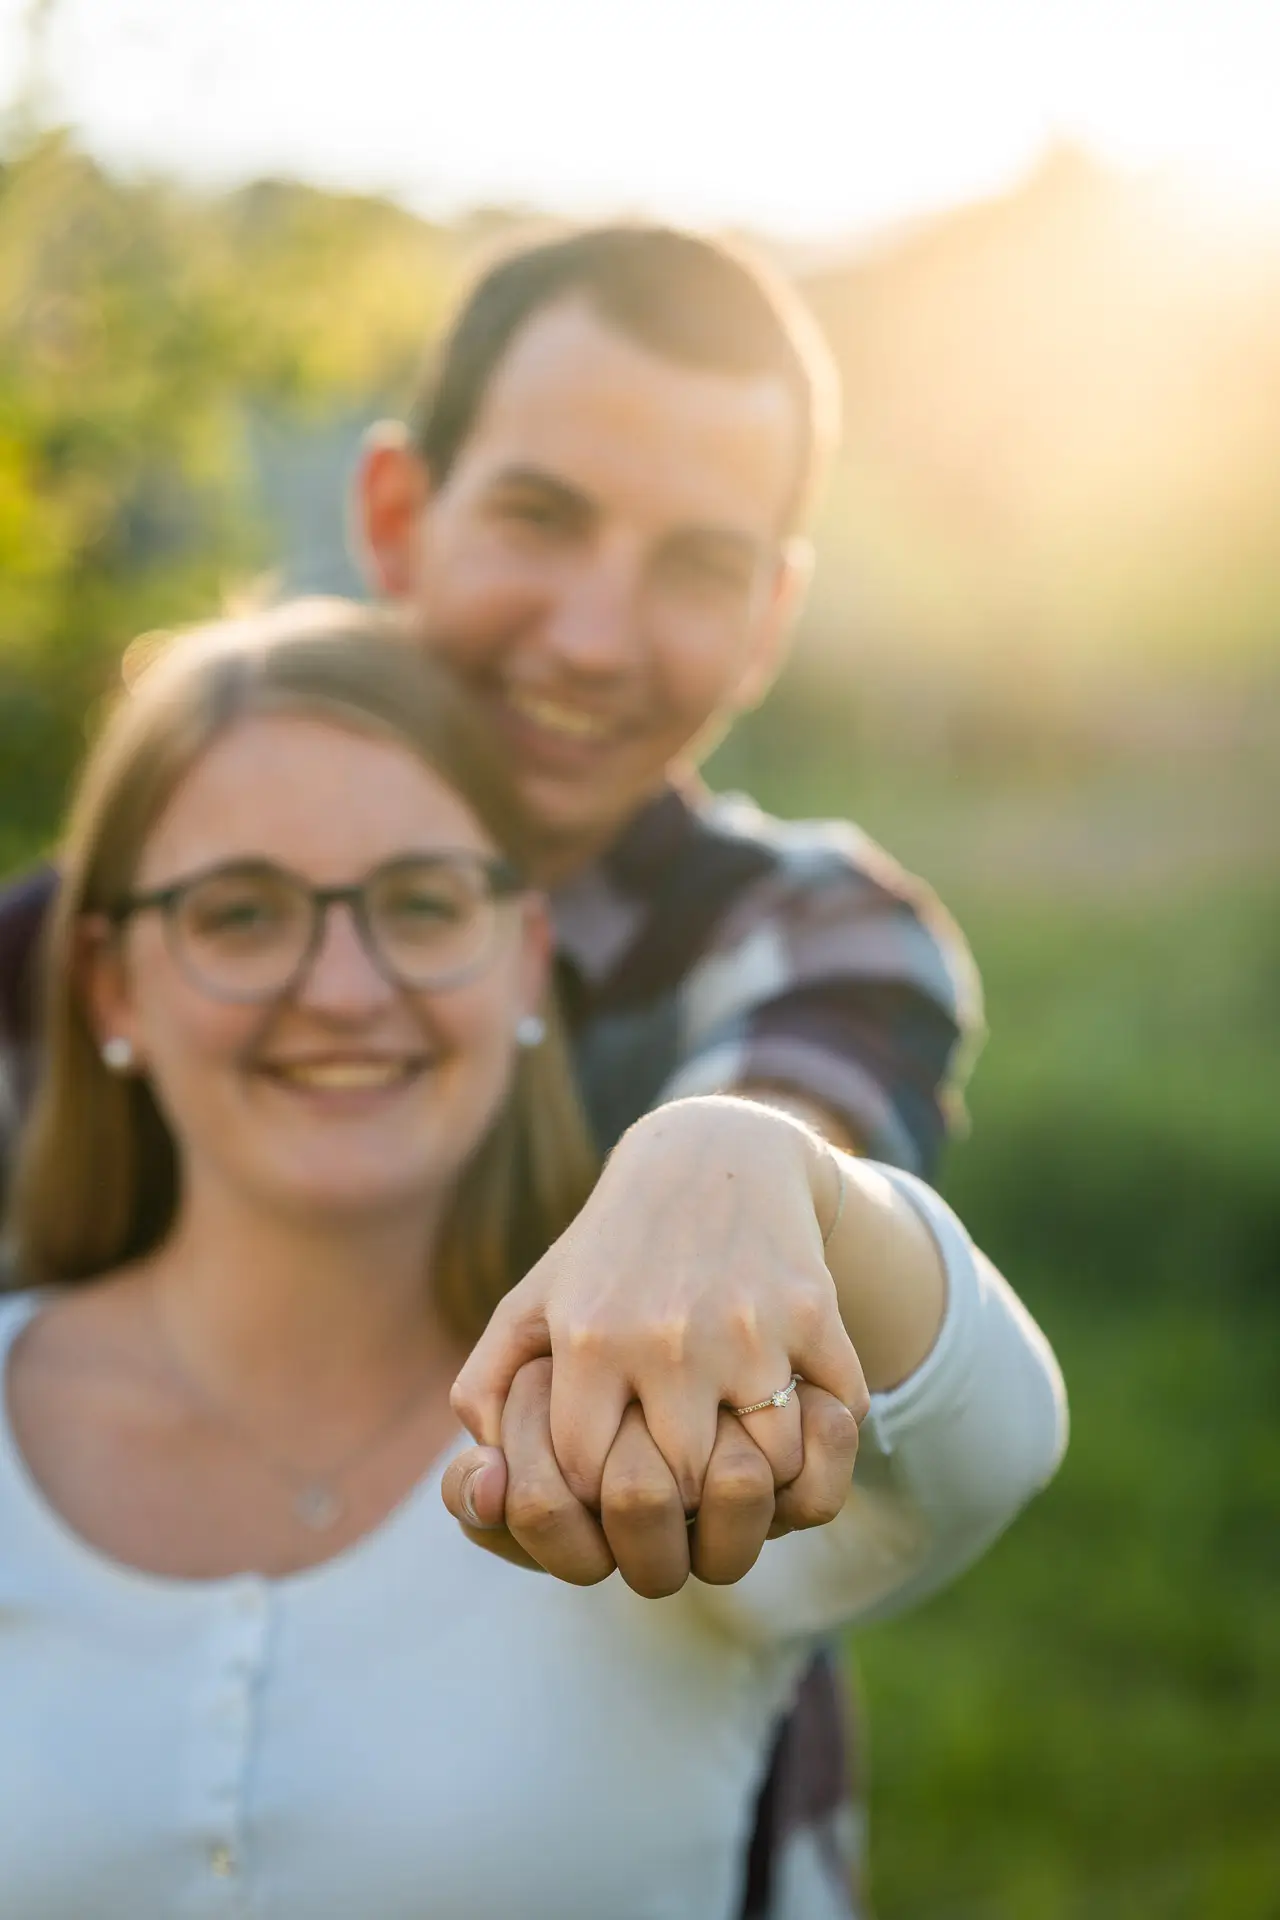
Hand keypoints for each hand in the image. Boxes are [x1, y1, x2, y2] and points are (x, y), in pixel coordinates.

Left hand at [452, 1098, 866, 1502]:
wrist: (710, 1155)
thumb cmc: (610, 1249)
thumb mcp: (532, 1303)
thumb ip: (485, 1391)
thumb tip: (490, 1486)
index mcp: (588, 1338)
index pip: (590, 1483)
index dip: (603, 1495)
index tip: (617, 1474)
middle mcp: (665, 1336)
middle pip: (687, 1489)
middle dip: (688, 1495)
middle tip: (687, 1471)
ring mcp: (747, 1326)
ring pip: (770, 1466)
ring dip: (764, 1468)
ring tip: (741, 1443)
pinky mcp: (813, 1310)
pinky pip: (837, 1416)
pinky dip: (826, 1425)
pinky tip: (793, 1399)